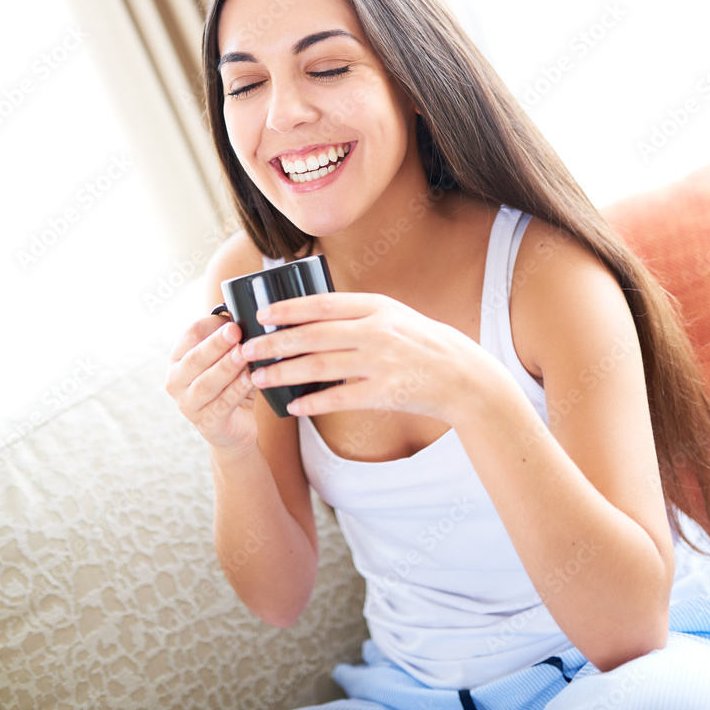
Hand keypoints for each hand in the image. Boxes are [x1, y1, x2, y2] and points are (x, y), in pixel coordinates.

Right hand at [165, 315, 257, 451]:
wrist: (234, 426)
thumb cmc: (229, 385)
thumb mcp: (226, 360)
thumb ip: (229, 341)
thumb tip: (241, 316)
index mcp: (178, 359)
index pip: (189, 336)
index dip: (210, 326)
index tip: (231, 319)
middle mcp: (176, 381)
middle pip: (195, 359)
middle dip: (216, 344)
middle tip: (235, 331)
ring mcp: (188, 404)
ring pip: (206, 383)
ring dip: (226, 367)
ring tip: (243, 354)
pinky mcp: (206, 423)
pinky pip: (221, 405)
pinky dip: (236, 391)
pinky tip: (249, 379)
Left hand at [240, 291, 492, 421]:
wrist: (460, 374)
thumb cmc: (419, 342)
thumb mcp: (392, 314)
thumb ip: (355, 312)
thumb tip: (308, 313)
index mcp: (376, 306)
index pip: (322, 304)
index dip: (288, 309)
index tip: (262, 314)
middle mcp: (376, 331)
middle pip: (314, 336)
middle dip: (275, 343)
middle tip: (248, 350)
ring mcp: (381, 363)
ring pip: (320, 367)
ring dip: (285, 373)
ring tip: (261, 378)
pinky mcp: (385, 393)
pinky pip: (340, 398)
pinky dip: (313, 402)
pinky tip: (294, 405)